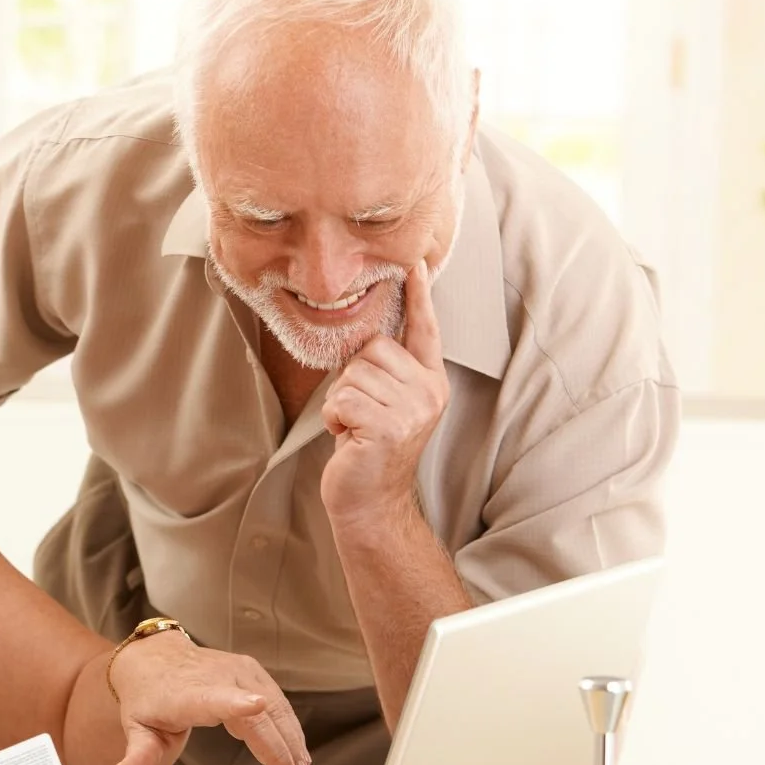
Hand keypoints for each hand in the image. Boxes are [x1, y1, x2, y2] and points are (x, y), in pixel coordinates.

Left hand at [108, 630, 310, 764]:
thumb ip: (138, 754)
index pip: (212, 698)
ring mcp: (238, 671)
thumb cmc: (148, 700)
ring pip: (275, 708)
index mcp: (188, 694)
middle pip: (256, 714)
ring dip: (291, 742)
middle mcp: (217, 677)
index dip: (234, 704)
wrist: (154, 659)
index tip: (256, 706)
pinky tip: (298, 754)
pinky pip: (279, 703)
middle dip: (278, 748)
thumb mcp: (136, 728)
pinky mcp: (252, 672)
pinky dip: (291, 729)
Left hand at [320, 260, 449, 529]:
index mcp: (430, 381)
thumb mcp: (386, 403)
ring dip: (341, 402)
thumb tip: (369, 336)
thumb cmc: (369, 449)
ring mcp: (413, 410)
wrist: (370, 501)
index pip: (425, 329)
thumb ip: (386, 370)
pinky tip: (349, 438)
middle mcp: (429, 391)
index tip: (413, 262)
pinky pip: (342, 398)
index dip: (418, 296)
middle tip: (363, 415)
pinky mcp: (389, 427)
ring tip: (357, 429)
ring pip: (353, 375)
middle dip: (353, 379)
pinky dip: (334, 418)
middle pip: (373, 349)